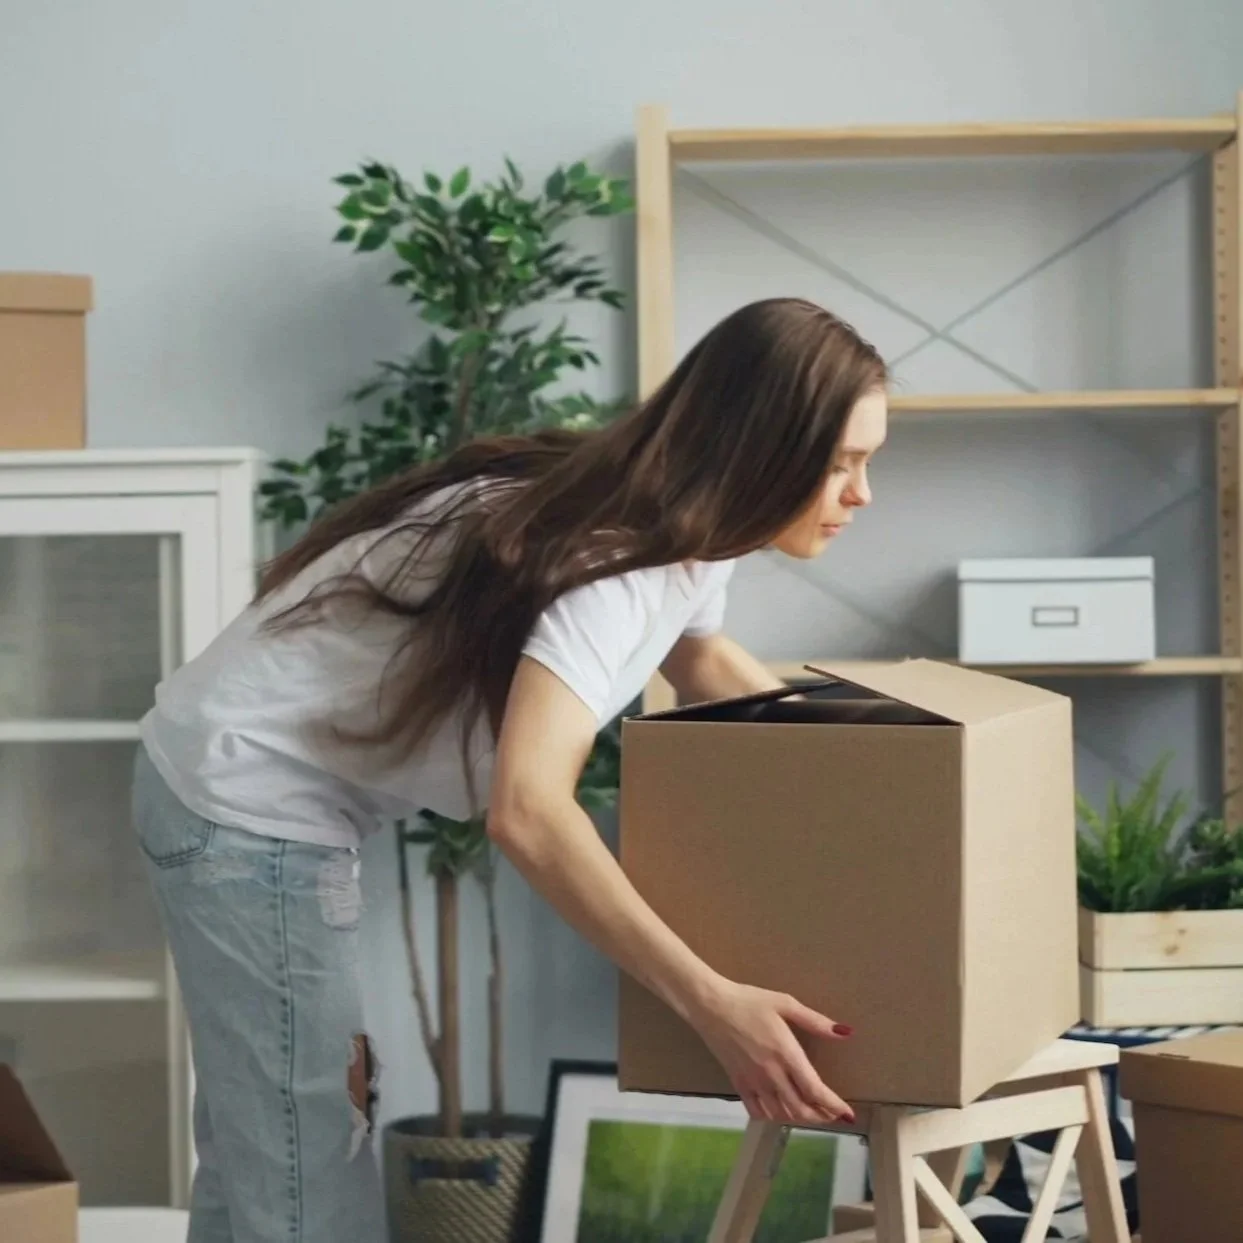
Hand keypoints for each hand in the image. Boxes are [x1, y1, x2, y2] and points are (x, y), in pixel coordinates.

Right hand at [688, 979, 855, 1126]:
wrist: (711, 1005)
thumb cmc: (749, 1001)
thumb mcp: (785, 1003)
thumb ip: (815, 1021)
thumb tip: (845, 1032)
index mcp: (786, 1054)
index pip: (814, 1090)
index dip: (833, 1106)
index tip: (847, 1114)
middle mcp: (771, 1074)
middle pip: (800, 1108)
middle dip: (821, 1116)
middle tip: (832, 1114)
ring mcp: (753, 1081)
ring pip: (780, 1114)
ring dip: (799, 1118)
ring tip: (811, 1113)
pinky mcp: (738, 1083)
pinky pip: (757, 1111)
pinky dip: (772, 1116)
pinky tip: (779, 1111)